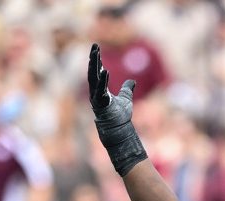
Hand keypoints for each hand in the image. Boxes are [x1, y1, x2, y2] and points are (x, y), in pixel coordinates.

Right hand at [87, 44, 146, 175]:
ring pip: (93, 79)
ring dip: (94, 66)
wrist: (119, 130)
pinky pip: (100, 90)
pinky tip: (104, 71)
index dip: (96, 60)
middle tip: (94, 46)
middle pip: (92, 72)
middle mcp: (95, 92)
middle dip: (93, 58)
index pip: (96, 71)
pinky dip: (102, 81)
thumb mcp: (126, 98)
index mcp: (100, 89)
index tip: (96, 47)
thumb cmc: (120, 116)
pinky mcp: (100, 104)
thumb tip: (132, 81)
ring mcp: (96, 98)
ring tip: (95, 54)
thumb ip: (127, 89)